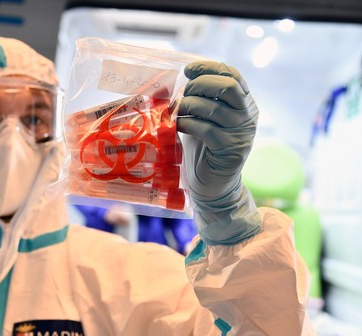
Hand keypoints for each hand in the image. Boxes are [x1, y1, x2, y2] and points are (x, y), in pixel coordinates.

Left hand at [177, 61, 261, 244]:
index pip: (232, 75)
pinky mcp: (230, 150)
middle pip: (228, 86)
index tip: (188, 70)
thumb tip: (169, 82)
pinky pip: (205, 129)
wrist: (213, 185)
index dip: (209, 67)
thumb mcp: (201, 119)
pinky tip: (178, 127)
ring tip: (176, 114)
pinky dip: (186, 124)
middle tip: (183, 95)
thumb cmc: (204, 150)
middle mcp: (248, 115)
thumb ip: (197, 100)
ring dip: (187, 106)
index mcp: (244, 103)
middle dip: (200, 85)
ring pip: (212, 108)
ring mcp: (241, 133)